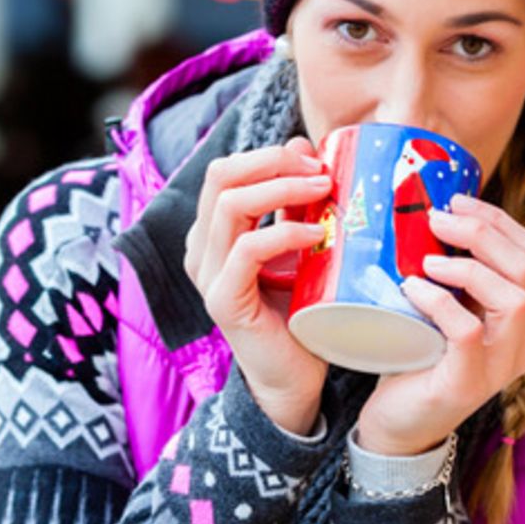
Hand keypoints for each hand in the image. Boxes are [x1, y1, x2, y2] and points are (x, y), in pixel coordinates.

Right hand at [185, 138, 332, 434]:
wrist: (293, 378)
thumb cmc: (299, 311)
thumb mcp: (299, 245)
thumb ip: (294, 202)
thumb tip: (303, 145)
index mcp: (213, 233)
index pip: (225, 170)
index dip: (268, 155)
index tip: (314, 160)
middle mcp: (201, 249)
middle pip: (220, 175)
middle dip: (273, 162)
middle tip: (319, 170)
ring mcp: (207, 275)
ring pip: (231, 204)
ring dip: (282, 189)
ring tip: (322, 192)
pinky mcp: (223, 301)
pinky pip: (246, 250)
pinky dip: (283, 232)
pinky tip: (314, 234)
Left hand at [356, 194, 524, 455]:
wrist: (399, 423)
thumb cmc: (419, 356)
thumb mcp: (444, 305)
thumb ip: (453, 270)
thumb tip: (436, 210)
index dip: (496, 220)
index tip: (457, 200)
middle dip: (482, 232)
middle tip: (436, 218)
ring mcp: (502, 365)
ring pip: (514, 298)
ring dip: (468, 267)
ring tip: (427, 260)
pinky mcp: (469, 383)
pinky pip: (468, 331)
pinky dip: (439, 301)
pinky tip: (413, 289)